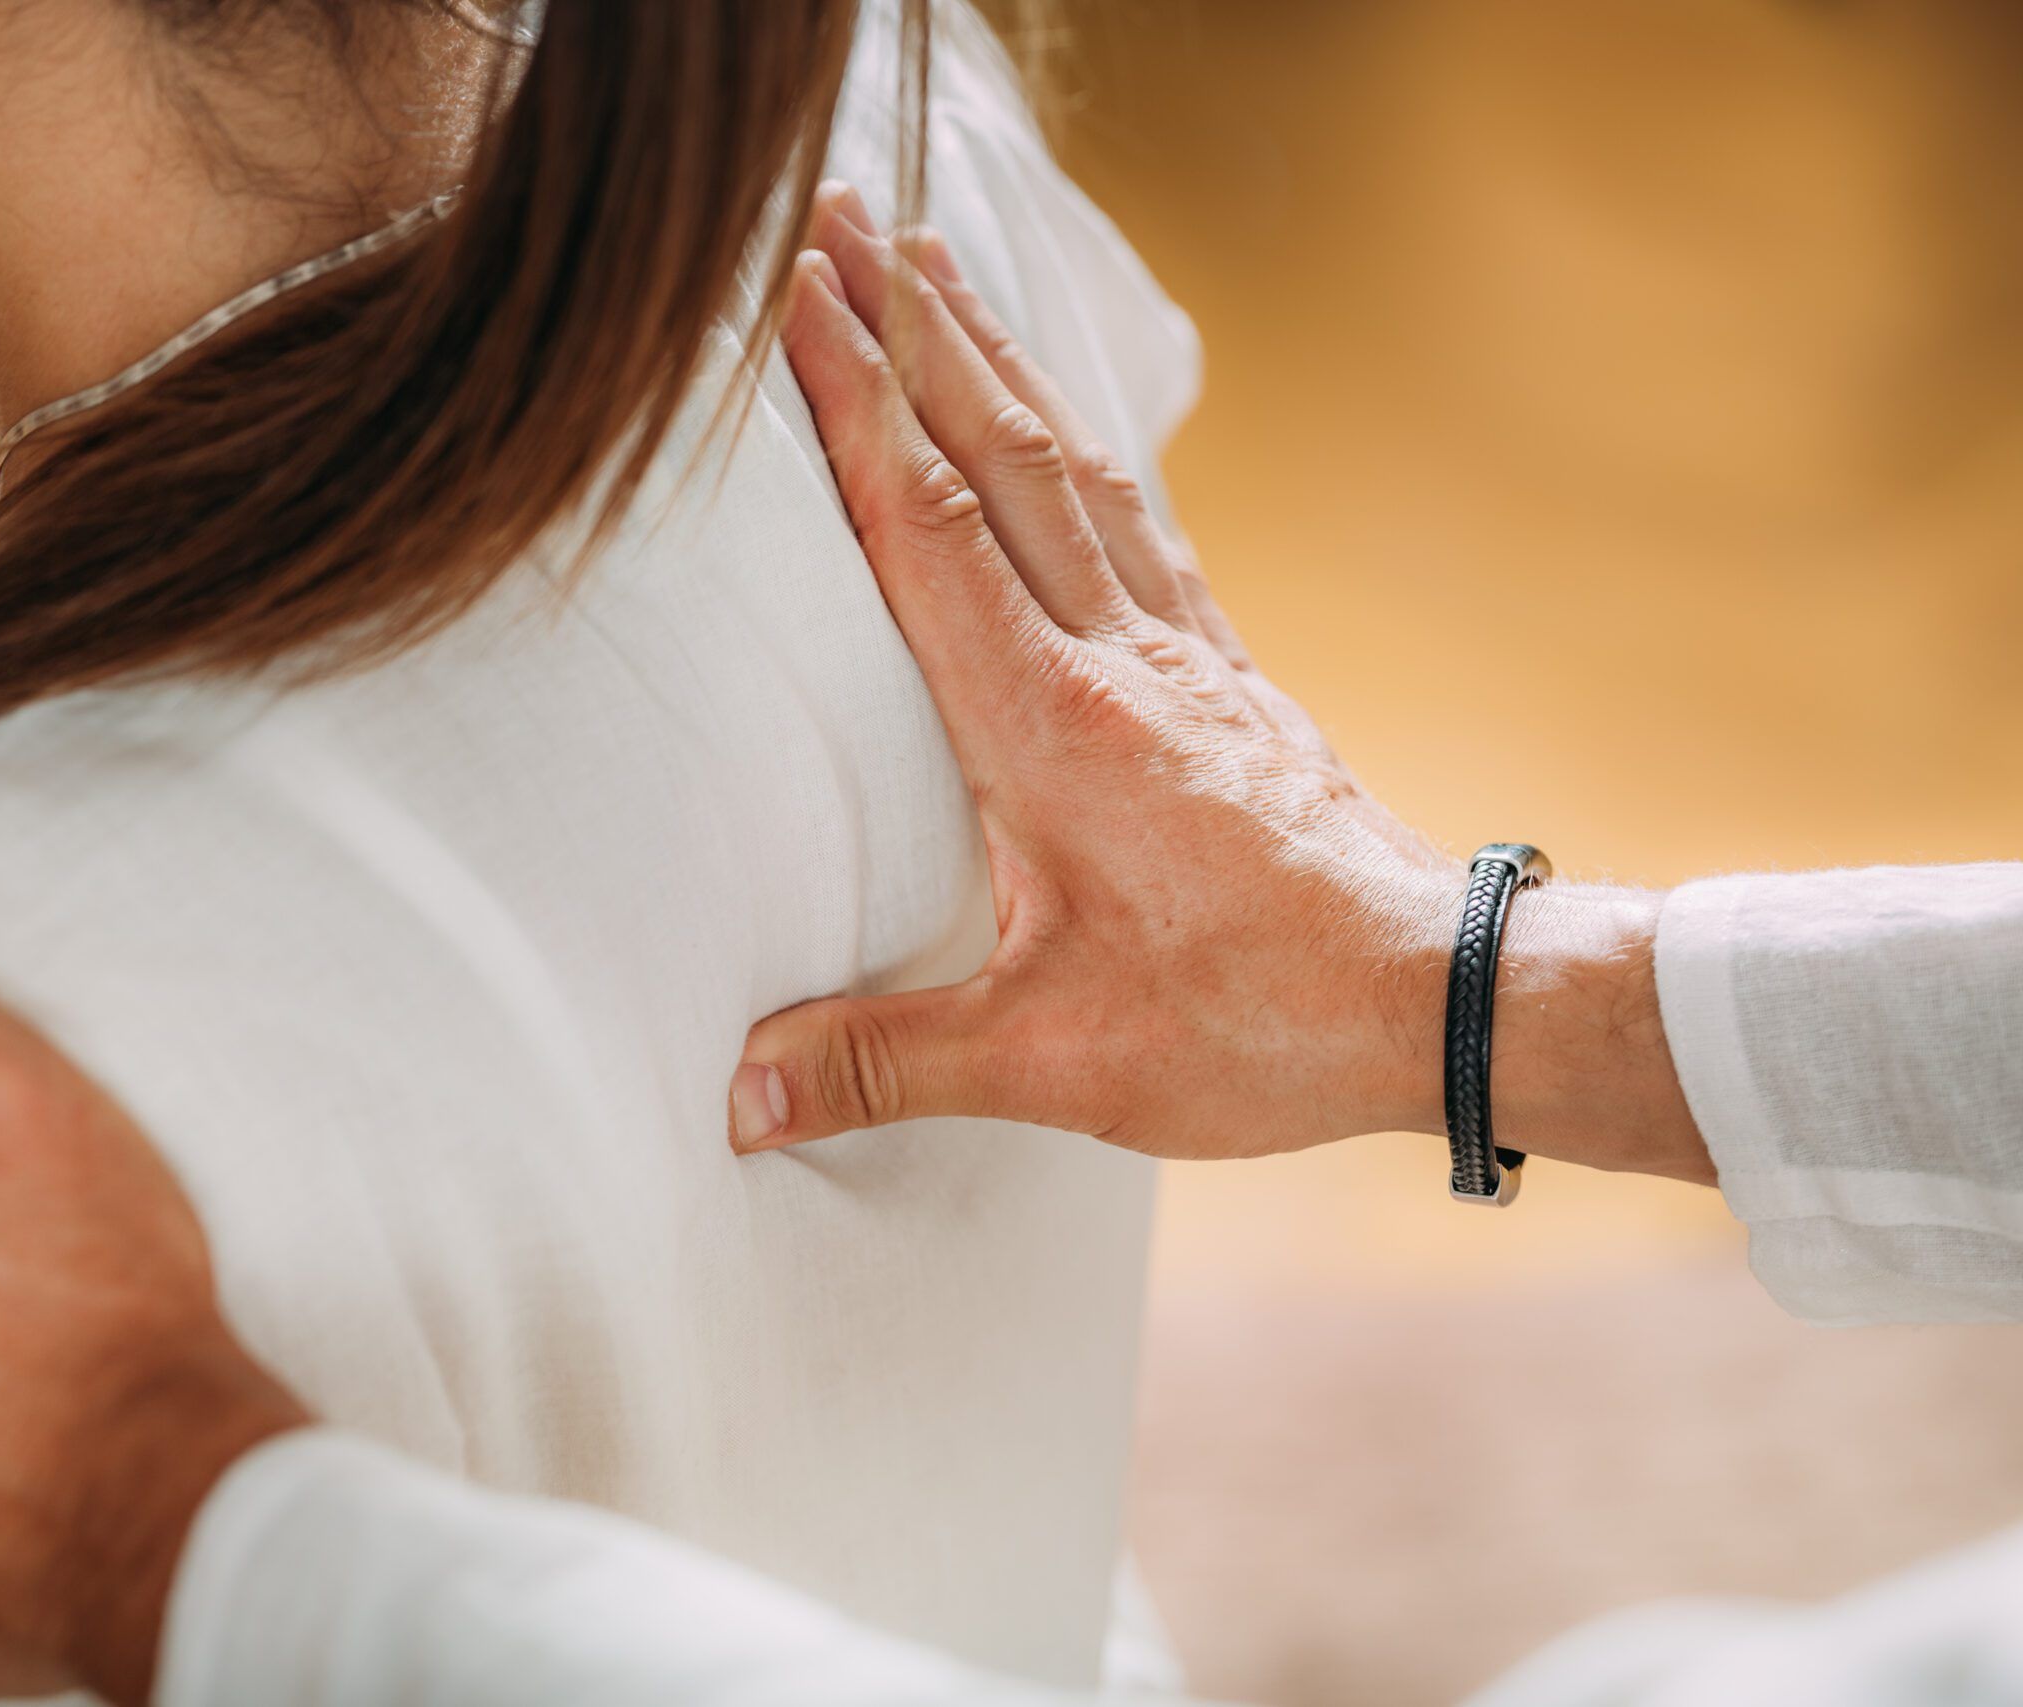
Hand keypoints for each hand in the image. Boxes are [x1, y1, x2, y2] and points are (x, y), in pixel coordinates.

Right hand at [730, 185, 1708, 1185]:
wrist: (1431, 1000)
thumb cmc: (1248, 1026)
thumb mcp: (1054, 1063)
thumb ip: (889, 1064)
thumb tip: (736, 1098)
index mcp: (1052, 730)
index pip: (932, 530)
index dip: (858, 407)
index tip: (794, 299)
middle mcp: (1116, 660)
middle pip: (999, 453)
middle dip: (911, 327)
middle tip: (835, 217)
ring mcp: (1179, 653)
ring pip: (1075, 464)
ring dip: (995, 354)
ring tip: (932, 263)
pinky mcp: (1221, 670)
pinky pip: (1138, 518)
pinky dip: (1079, 438)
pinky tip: (1058, 414)